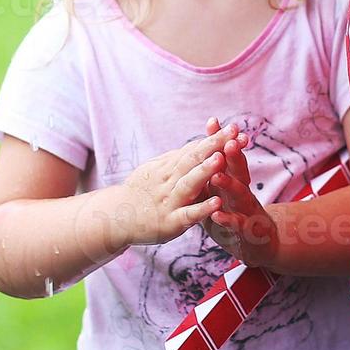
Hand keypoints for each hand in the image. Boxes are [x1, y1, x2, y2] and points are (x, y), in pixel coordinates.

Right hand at [114, 125, 241, 246]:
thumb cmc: (140, 193)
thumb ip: (177, 158)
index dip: (214, 138)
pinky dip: (202, 209)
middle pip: (193, 159)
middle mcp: (169, 181)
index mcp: (168, 167)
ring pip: (188, 183)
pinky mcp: (170, 222)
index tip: (234, 127)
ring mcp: (169, 201)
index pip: (194, 149)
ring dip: (205, 170)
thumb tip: (199, 142)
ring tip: (221, 158)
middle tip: (233, 131)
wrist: (115, 218)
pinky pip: (187, 214)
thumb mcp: (155, 170)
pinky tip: (217, 203)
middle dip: (214, 145)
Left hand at [200, 118, 279, 267]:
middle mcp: (243, 191)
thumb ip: (215, 169)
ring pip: (240, 195)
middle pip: (239, 170)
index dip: (221, 140)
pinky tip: (216, 214)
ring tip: (217, 175)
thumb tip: (203, 141)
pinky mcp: (246, 232)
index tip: (212, 122)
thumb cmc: (234, 212)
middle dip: (233, 155)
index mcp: (234, 180)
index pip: (228, 156)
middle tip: (227, 141)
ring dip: (229, 185)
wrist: (259, 243)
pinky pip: (236, 224)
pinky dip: (227, 219)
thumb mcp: (224, 189)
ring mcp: (247, 211)